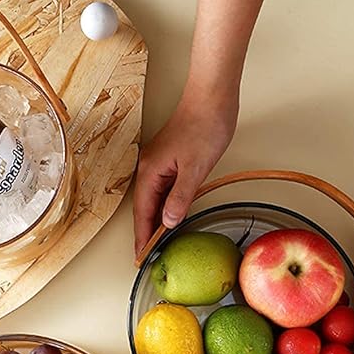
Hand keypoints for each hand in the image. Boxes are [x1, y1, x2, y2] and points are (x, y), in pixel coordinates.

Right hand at [132, 90, 237, 255]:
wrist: (212, 97)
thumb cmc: (204, 126)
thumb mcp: (195, 168)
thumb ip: (180, 198)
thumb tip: (168, 222)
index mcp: (150, 172)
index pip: (143, 213)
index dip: (142, 237)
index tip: (140, 257)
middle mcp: (149, 169)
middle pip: (144, 208)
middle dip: (145, 233)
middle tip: (146, 256)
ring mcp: (158, 164)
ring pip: (152, 200)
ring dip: (154, 221)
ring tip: (156, 243)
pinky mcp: (169, 161)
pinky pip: (161, 191)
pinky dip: (164, 207)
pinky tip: (170, 216)